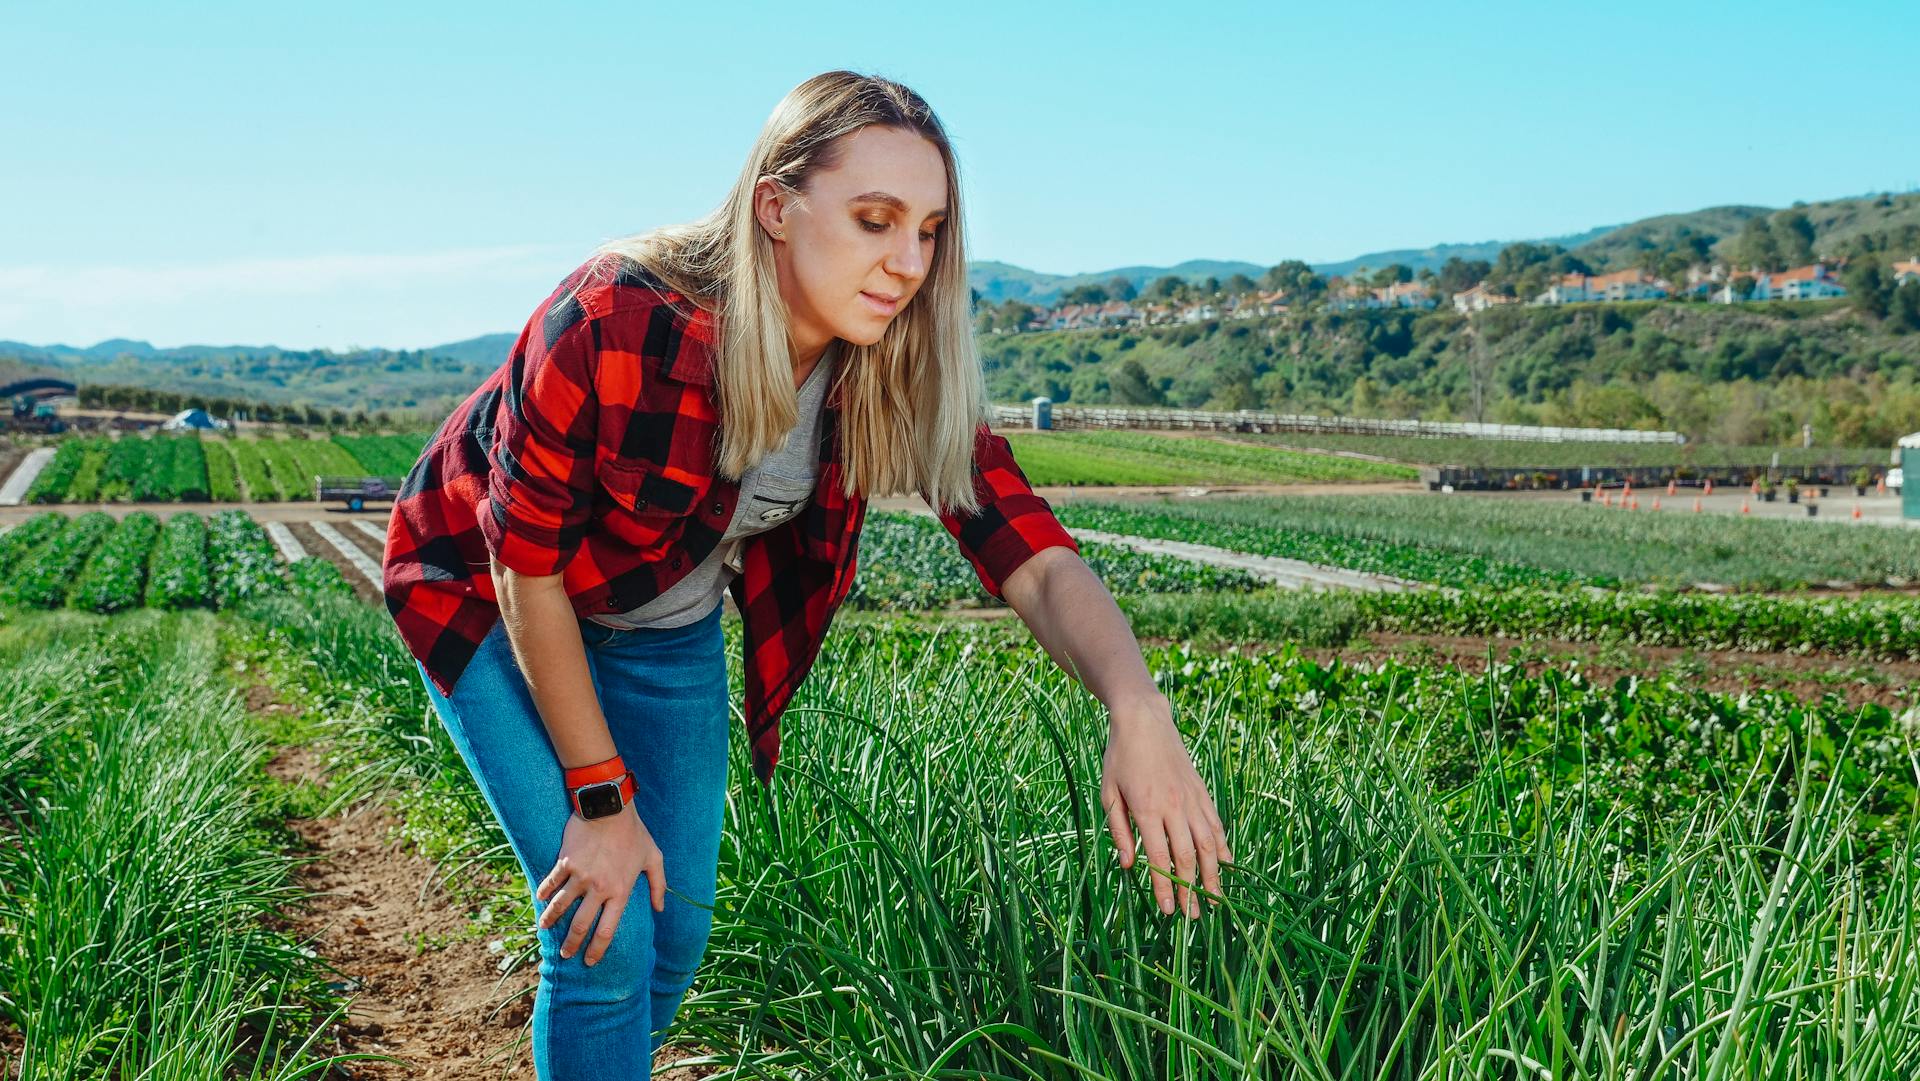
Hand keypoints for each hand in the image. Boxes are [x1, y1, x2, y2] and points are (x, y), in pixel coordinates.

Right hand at [534, 801, 663, 965]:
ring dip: (550, 920)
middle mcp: (599, 888)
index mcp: (620, 892)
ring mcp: (580, 876)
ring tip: (544, 928)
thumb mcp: (654, 858)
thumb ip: (658, 885)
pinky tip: (540, 899)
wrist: (610, 807)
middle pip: (580, 925)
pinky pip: (552, 882)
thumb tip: (660, 909)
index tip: (590, 961)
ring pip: (561, 906)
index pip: (607, 930)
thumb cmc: (634, 832)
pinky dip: (545, 892)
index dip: (597, 949)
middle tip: (565, 954)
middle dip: (571, 944)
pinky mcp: (565, 862)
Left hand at [1100, 694, 1232, 919]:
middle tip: (1193, 917)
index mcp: (1146, 808)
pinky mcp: (1202, 792)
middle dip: (1191, 890)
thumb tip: (1128, 865)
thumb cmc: (1120, 757)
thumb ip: (1119, 831)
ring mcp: (1192, 799)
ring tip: (1216, 900)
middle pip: (1187, 857)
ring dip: (1213, 875)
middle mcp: (1174, 806)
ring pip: (1209, 844)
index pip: (1159, 858)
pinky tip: (1227, 866)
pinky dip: (1224, 848)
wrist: (1145, 720)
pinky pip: (1216, 825)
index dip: (1165, 887)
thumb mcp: (1109, 793)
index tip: (1168, 911)